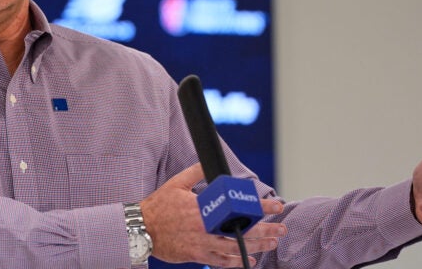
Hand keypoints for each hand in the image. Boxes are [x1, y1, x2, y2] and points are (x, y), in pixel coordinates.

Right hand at [140, 163, 286, 267]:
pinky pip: (219, 261)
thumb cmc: (158, 206)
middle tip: (281, 230)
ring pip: (234, 249)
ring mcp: (201, 244)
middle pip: (241, 232)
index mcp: (202, 208)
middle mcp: (204, 227)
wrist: (140, 229)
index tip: (276, 207)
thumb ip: (195, 172)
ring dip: (255, 247)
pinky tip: (248, 261)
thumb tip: (208, 162)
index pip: (237, 208)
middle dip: (264, 231)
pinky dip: (235, 263)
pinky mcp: (195, 255)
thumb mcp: (175, 184)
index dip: (259, 208)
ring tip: (271, 244)